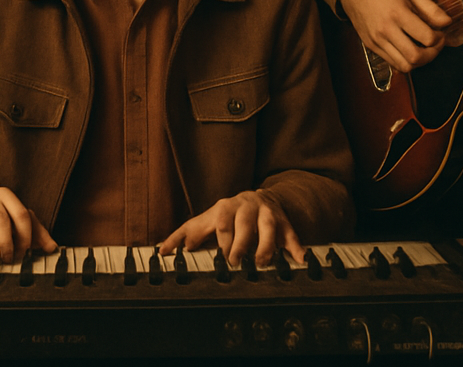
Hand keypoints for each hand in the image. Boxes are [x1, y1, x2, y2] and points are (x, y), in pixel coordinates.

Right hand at [0, 186, 56, 264]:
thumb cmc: (1, 217)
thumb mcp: (19, 221)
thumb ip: (37, 232)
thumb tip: (52, 247)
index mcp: (6, 195)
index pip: (20, 213)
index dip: (25, 235)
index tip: (25, 253)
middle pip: (0, 218)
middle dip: (6, 241)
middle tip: (9, 259)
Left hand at [159, 190, 303, 267]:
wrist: (259, 199)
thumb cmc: (227, 215)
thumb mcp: (206, 221)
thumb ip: (185, 234)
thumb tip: (162, 250)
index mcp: (226, 207)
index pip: (222, 221)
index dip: (221, 240)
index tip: (220, 258)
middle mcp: (247, 207)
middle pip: (244, 224)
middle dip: (241, 244)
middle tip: (236, 262)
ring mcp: (266, 214)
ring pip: (268, 228)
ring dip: (265, 247)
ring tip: (261, 263)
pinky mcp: (283, 222)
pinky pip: (291, 233)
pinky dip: (296, 246)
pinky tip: (300, 258)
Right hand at [339, 0, 449, 72]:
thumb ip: (431, 8)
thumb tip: (447, 23)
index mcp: (398, 13)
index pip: (426, 37)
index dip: (439, 39)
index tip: (440, 33)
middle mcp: (386, 30)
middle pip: (416, 57)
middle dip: (432, 54)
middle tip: (435, 45)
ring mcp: (377, 40)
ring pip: (405, 66)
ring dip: (419, 62)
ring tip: (423, 50)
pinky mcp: (372, 47)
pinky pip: (393, 64)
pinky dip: (406, 62)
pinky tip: (409, 51)